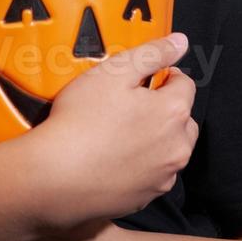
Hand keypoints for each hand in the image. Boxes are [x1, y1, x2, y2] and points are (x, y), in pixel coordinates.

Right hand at [24, 32, 198, 230]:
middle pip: (184, 120)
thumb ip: (152, 53)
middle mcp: (177, 148)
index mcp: (173, 113)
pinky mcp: (146, 199)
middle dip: (166, 109)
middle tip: (132, 105)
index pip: (186, 85)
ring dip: (158, 139)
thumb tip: (181, 41)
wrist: (55, 178)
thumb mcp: (114, 72)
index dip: (165, 76)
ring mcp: (163, 177)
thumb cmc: (81, 120)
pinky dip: (143, 165)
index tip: (143, 78)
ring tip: (123, 132)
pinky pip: (154, 175)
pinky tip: (115, 158)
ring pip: (171, 150)